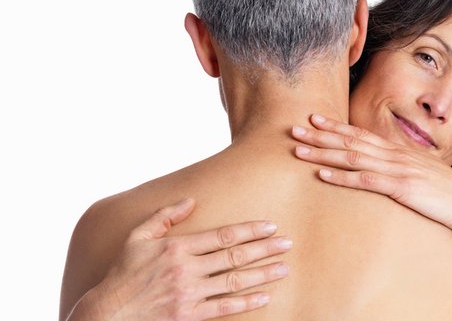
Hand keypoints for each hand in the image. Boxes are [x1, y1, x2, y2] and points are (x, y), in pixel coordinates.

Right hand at [68, 198, 291, 320]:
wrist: (108, 313)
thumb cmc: (123, 273)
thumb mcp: (137, 236)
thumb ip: (165, 216)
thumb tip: (191, 199)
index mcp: (177, 247)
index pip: (223, 236)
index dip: (250, 230)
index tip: (270, 226)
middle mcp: (187, 269)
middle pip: (235, 257)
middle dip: (264, 249)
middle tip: (287, 244)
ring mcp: (189, 294)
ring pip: (234, 281)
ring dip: (262, 274)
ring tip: (283, 268)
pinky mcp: (189, 315)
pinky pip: (224, 308)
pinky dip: (246, 302)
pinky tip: (264, 297)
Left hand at [291, 114, 451, 234]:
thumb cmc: (444, 192)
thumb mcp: (418, 174)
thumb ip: (398, 169)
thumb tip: (381, 170)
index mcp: (396, 151)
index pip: (360, 133)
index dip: (334, 126)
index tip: (313, 119)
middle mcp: (393, 155)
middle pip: (350, 140)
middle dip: (319, 135)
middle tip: (294, 129)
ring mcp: (396, 170)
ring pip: (352, 157)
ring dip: (322, 153)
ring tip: (299, 150)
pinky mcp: (400, 188)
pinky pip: (365, 180)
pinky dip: (341, 177)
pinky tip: (322, 174)